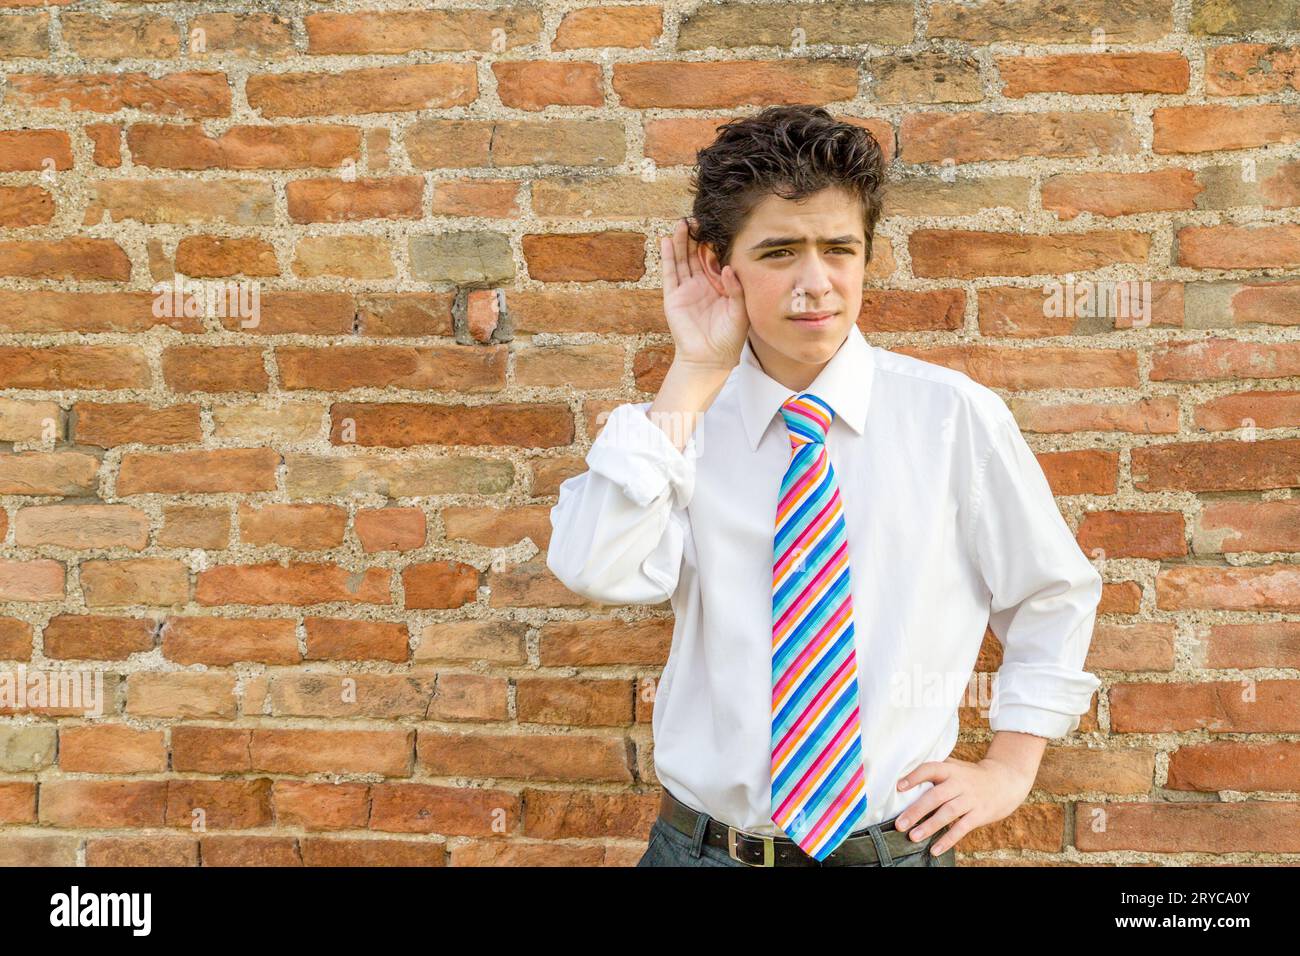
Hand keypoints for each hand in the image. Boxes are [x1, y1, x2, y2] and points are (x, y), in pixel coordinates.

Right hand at [659, 217, 749, 371]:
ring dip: (682, 241)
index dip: (715, 243)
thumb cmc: (729, 337)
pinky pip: (669, 273)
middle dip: (697, 237)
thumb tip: (726, 268)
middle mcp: (702, 285)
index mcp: (720, 286)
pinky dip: (668, 256)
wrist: (710, 358)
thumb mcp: (740, 310)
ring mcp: (687, 290)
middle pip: (697, 255)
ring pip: (682, 260)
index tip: (718, 225)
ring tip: (682, 223)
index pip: (716, 259)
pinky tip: (668, 240)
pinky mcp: (673, 297)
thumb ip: (735, 288)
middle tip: (698, 217)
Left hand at [892, 755, 1036, 856]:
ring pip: (948, 813)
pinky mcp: (979, 814)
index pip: (930, 769)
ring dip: (929, 826)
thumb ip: (936, 770)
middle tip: (899, 824)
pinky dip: (948, 840)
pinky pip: (962, 828)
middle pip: (936, 796)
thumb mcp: (955, 767)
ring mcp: (970, 799)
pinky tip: (935, 849)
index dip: (914, 776)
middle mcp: (959, 783)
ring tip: (913, 837)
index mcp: (950, 769)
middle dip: (916, 811)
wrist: (1005, 780)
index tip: (899, 787)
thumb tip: (904, 775)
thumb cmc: (971, 776)